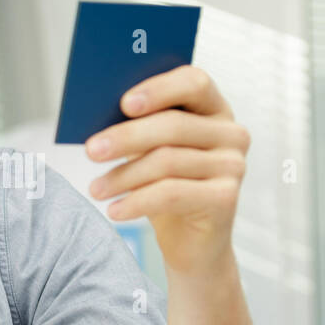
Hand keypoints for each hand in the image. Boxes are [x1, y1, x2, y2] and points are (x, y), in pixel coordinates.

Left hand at [85, 65, 247, 275]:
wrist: (192, 242)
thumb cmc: (166, 187)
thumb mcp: (150, 152)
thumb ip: (137, 127)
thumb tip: (98, 118)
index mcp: (214, 108)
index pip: (194, 82)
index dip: (159, 89)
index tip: (124, 103)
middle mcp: (231, 133)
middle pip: (174, 125)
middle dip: (126, 137)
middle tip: (91, 150)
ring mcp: (233, 165)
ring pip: (168, 161)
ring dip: (123, 176)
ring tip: (96, 189)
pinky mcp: (226, 198)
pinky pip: (172, 193)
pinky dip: (136, 202)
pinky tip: (114, 210)